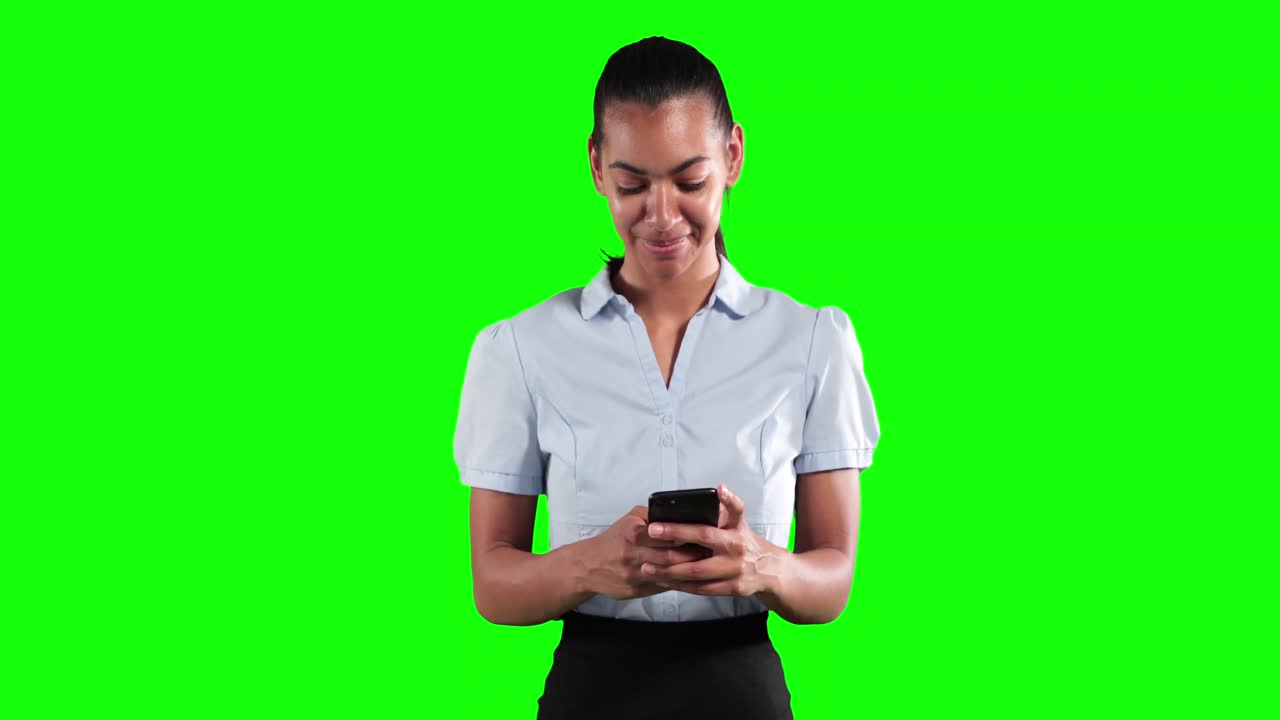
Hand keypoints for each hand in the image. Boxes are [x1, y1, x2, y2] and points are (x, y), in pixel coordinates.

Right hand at [581, 505, 711, 600]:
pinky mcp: (634, 590)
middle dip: (691, 554)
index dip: (684, 534)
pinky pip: (660, 587)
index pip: (664, 533)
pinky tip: (689, 579)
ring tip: (705, 566)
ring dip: (687, 570)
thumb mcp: (630, 519)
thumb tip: (680, 514)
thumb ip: (653, 515)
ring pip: (667, 573)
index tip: (701, 533)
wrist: (588, 565)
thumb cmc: (614, 540)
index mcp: (632, 532)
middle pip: (668, 555)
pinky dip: (676, 583)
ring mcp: (632, 573)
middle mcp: (631, 553)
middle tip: (710, 552)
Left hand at [641, 484, 780, 596]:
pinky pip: (701, 588)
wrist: (769, 570)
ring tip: (647, 566)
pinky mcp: (732, 588)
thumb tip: (717, 489)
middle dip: (675, 536)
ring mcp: (734, 569)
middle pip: (703, 540)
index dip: (724, 500)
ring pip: (696, 571)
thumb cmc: (745, 542)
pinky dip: (681, 585)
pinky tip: (665, 581)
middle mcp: (736, 548)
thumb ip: (726, 509)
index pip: (727, 513)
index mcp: (736, 529)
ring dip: (669, 569)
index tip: (708, 494)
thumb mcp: (739, 522)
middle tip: (651, 532)